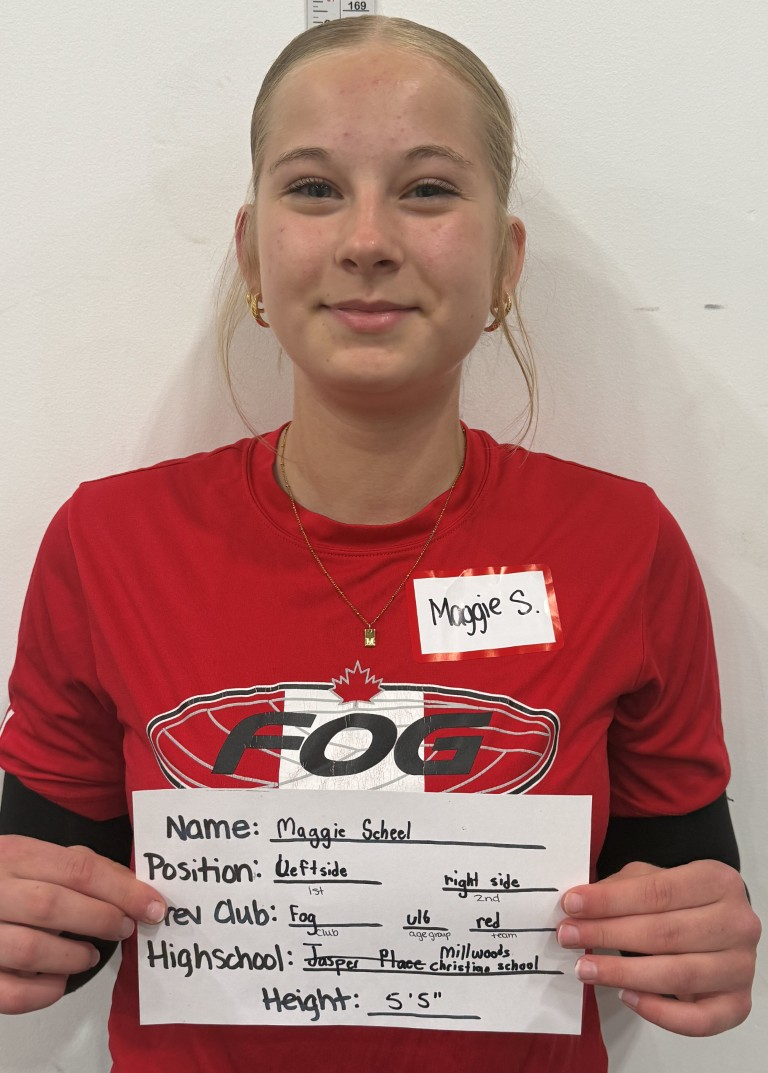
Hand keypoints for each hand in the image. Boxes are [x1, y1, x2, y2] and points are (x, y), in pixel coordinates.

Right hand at [0, 835, 165, 1013]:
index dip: (123, 890)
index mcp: (14, 855)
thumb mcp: (35, 856)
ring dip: (73, 957)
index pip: (78, 869)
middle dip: (101, 920)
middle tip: (124, 929)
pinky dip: (43, 992)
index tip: (153, 906)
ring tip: (90, 956)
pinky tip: (58, 982)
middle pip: (54, 906)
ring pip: (30, 950)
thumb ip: (80, 865)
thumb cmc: (4, 878)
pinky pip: (10, 993)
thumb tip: (133, 886)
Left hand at [557, 859, 760, 1035]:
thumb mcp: (652, 878)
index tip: (572, 905)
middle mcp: (737, 923)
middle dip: (608, 934)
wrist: (719, 924)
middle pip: (665, 933)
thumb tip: (579, 904)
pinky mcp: (738, 1004)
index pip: (658, 892)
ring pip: (678, 975)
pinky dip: (660, 1012)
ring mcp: (741, 966)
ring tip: (585, 968)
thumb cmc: (681, 900)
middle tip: (569, 936)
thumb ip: (620, 889)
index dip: (611, 900)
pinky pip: (698, 1020)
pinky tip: (627, 997)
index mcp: (718, 881)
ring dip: (624, 973)